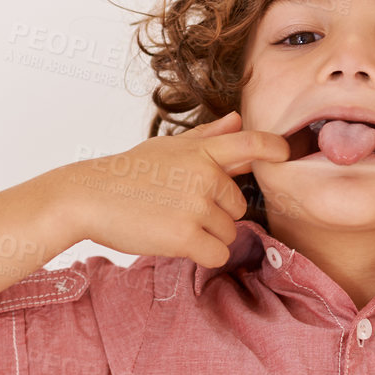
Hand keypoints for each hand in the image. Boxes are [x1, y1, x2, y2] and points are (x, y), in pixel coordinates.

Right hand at [62, 111, 288, 268]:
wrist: (87, 197)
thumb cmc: (127, 174)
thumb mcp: (168, 148)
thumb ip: (208, 138)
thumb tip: (236, 119)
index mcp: (201, 151)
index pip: (248, 143)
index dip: (272, 147)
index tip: (286, 153)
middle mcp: (204, 175)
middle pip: (238, 207)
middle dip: (216, 214)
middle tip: (178, 208)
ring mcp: (195, 205)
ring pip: (228, 233)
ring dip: (206, 236)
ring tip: (170, 222)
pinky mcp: (186, 235)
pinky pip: (218, 254)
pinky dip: (202, 255)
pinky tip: (176, 242)